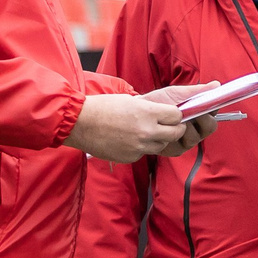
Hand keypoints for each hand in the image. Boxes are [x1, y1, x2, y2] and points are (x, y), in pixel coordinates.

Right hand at [66, 94, 190, 162]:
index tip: (172, 115)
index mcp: (148, 113)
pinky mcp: (131, 157)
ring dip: (159, 139)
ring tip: (147, 132)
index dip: (176, 115)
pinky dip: (142, 147)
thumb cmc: (102, 107)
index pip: (177, 116)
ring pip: (161, 146)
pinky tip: (130, 140)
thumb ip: (149, 109)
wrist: (80, 123)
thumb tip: (164, 113)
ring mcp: (139, 146)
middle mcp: (147, 131)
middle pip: (175, 134)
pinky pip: (144, 153)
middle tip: (171, 127)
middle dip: (175, 129)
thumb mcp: (130, 100)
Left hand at [141, 82, 221, 152]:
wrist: (139, 114)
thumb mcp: (176, 94)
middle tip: (192, 112)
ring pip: (196, 137)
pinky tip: (166, 130)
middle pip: (210, 127)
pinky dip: (175, 137)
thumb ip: (196, 91)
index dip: (212, 109)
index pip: (214, 113)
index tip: (207, 104)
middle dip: (202, 119)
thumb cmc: (159, 103)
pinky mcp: (177, 150)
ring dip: (186, 128)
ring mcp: (188, 140)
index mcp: (200, 113)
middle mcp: (197, 128)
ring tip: (175, 120)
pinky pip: (182, 146)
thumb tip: (216, 85)